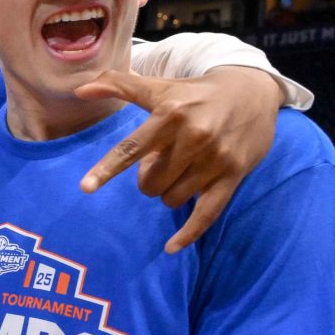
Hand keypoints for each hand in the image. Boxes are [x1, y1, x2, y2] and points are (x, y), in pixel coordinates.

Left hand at [74, 66, 280, 252]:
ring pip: (172, 198)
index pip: (132, 148)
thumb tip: (80, 90)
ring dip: (169, 191)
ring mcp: (215, 159)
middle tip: (162, 160)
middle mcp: (194, 138)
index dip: (107, 168)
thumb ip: (120, 87)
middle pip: (150, 182)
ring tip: (181, 170)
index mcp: (171, 115)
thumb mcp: (161, 87)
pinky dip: (188, 233)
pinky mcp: (233, 176)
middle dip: (149, 178)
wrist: (253, 90)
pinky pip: (207, 213)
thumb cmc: (197, 93)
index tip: (86, 188)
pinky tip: (171, 247)